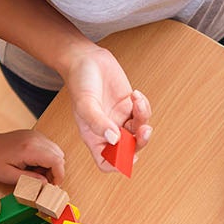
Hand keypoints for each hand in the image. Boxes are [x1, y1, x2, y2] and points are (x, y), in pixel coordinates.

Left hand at [0, 129, 64, 186]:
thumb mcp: (9, 176)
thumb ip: (30, 180)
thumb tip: (46, 183)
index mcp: (30, 149)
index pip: (57, 161)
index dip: (59, 175)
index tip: (53, 185)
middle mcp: (35, 139)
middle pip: (59, 156)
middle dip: (56, 171)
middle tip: (43, 181)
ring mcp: (36, 135)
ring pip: (56, 151)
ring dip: (51, 164)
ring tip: (36, 172)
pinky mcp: (34, 136)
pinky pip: (49, 147)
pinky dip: (47, 158)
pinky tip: (34, 164)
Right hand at [66, 44, 150, 169]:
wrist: (86, 58)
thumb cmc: (79, 81)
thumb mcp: (85, 103)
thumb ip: (98, 123)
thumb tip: (115, 139)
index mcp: (93, 136)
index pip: (106, 161)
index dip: (118, 165)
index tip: (128, 156)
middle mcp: (107, 130)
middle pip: (128, 149)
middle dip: (139, 142)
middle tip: (144, 130)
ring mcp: (119, 119)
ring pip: (138, 132)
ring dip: (143, 120)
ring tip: (138, 103)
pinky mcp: (129, 106)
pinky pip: (142, 114)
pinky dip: (143, 106)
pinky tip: (135, 94)